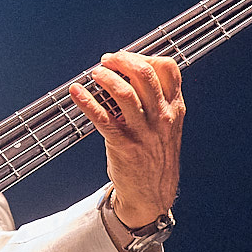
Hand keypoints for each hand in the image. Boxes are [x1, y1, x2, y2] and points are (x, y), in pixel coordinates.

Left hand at [70, 51, 183, 225]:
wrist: (152, 195)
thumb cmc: (155, 156)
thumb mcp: (167, 126)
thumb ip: (157, 100)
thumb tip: (129, 73)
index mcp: (175, 108)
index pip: (168, 68)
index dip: (144, 56)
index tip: (126, 57)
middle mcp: (162, 117)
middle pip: (145, 74)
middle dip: (122, 60)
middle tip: (107, 60)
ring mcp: (144, 132)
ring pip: (125, 93)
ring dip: (106, 77)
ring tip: (95, 74)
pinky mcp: (124, 146)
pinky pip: (103, 119)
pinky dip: (87, 102)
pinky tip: (76, 93)